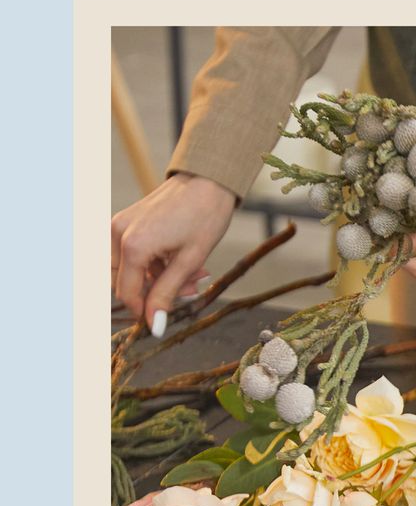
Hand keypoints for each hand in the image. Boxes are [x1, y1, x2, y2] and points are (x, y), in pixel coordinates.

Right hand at [111, 173, 235, 332]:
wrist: (207, 181)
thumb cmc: (204, 216)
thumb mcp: (190, 260)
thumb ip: (168, 293)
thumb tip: (153, 324)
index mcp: (132, 246)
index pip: (128, 294)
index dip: (146, 311)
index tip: (164, 321)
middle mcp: (117, 235)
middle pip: (125, 283)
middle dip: (155, 293)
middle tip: (190, 291)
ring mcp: (118, 226)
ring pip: (129, 270)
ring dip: (158, 279)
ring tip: (194, 277)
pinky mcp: (125, 221)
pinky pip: (132, 254)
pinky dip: (155, 264)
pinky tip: (182, 262)